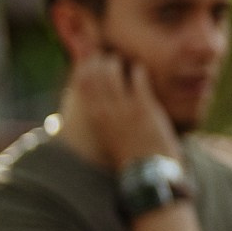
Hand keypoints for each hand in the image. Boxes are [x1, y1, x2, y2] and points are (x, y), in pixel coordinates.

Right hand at [64, 49, 180, 168]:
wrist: (149, 172)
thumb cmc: (130, 153)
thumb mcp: (107, 134)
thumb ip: (102, 117)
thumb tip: (98, 105)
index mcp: (94, 117)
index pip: (82, 82)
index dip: (85, 67)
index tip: (90, 59)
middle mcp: (106, 110)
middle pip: (96, 74)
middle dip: (100, 61)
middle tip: (108, 57)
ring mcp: (125, 108)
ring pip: (113, 73)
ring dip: (117, 62)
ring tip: (123, 61)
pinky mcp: (146, 108)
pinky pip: (138, 79)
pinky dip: (138, 70)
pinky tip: (140, 69)